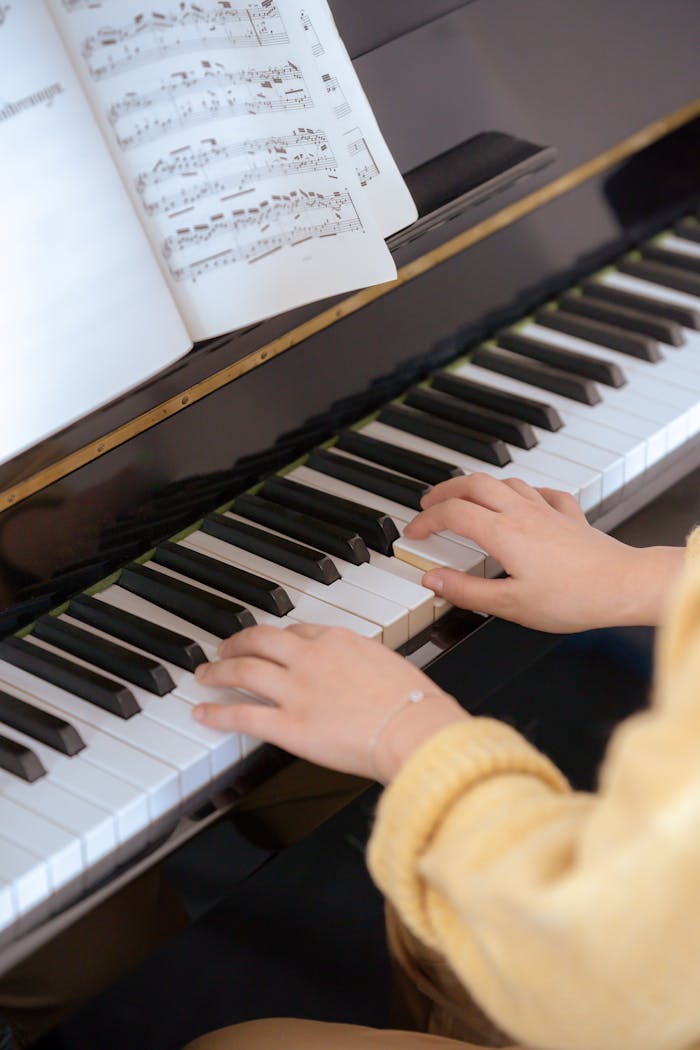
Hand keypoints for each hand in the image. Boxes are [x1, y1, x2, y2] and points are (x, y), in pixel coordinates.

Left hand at [193, 624, 465, 782]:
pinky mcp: (289, 725)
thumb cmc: (414, 704)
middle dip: (236, 642)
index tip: (268, 642)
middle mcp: (311, 657)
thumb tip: (361, 677)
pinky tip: (203, 712)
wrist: (414, 728)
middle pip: (260, 640)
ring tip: (205, 674)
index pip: (296, 631)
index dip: (276, 637)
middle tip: (223, 648)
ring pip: (243, 670)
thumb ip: (364, 665)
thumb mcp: (388, 666)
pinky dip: (217, 711)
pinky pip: (243, 714)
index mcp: (338, 639)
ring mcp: (296, 690)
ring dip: (218, 671)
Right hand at [403, 474, 683, 631]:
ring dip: (479, 486)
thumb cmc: (573, 598)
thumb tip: (432, 580)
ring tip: (466, 498)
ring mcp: (547, 510)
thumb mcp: (510, 605)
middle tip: (428, 503)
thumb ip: (466, 591)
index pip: (452, 514)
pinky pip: (542, 492)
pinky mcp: (570, 516)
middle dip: (444, 490)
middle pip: (473, 484)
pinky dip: (523, 492)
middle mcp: (522, 513)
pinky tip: (524, 500)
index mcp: (502, 533)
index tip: (413, 533)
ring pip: (505, 481)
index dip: (426, 520)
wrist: (623, 586)